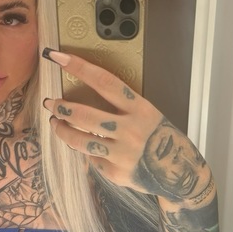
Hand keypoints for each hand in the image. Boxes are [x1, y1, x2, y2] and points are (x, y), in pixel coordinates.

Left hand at [42, 49, 211, 203]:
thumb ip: (122, 110)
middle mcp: (130, 130)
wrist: (182, 174)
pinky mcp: (116, 173)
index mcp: (140, 109)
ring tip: (55, 123)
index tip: (57, 57)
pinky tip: (88, 148)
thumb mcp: (148, 116)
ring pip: (80, 141)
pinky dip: (87, 152)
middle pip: (85, 115)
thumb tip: (85, 104)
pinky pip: (92, 159)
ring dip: (62, 130)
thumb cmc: (161, 139)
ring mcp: (122, 154)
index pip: (105, 82)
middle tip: (51, 103)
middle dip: (62, 108)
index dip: (80, 67)